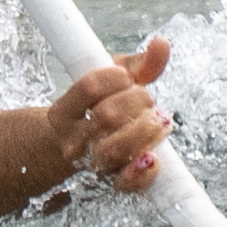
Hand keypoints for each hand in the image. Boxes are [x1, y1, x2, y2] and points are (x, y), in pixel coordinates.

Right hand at [46, 35, 172, 193]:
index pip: (91, 85)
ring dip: (145, 131)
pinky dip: (142, 171)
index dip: (117, 77)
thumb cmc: (99, 108)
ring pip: (115, 148)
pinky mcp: (110, 182)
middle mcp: (72, 140)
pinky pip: (124, 182)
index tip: (126, 77)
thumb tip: (162, 44)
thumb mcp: (112, 82)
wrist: (78, 148)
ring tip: (158, 121)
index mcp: (63, 111)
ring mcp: (90, 163)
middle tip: (148, 101)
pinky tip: (152, 158)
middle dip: (138, 102)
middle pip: (107, 115)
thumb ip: (138, 64)